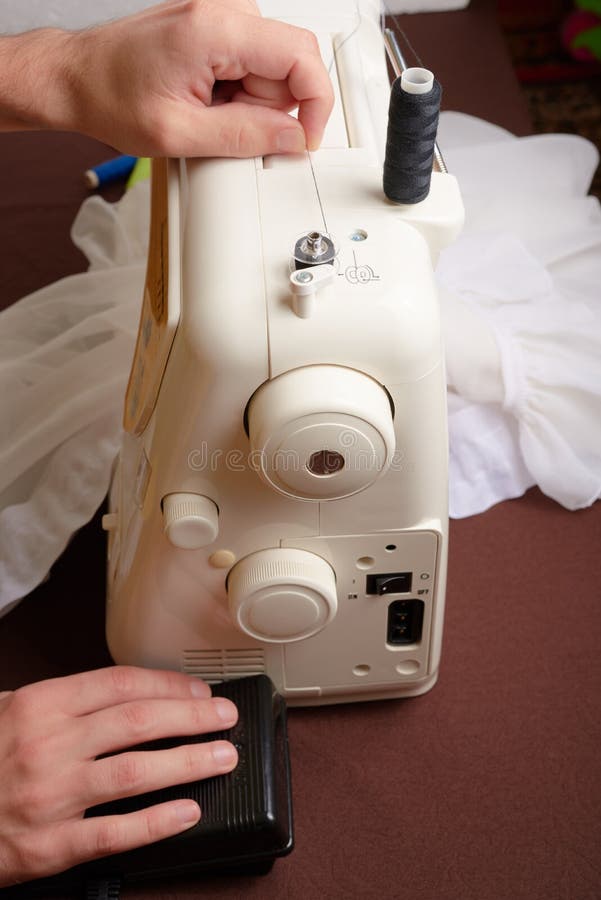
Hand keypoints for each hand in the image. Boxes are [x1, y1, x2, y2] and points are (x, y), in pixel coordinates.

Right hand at [0, 666, 237, 886]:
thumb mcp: (11, 710)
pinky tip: (186, 812)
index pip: (122, 684)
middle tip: (224, 718)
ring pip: (135, 773)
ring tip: (222, 757)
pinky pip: (113, 832)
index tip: (199, 689)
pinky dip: (155, 823)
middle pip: (138, 722)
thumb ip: (64, 702)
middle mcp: (48, 745)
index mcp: (40, 705)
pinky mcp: (47, 846)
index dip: (169, 685)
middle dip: (192, 716)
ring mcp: (50, 796)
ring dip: (187, 762)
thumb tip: (131, 695)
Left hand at [1, 0, 333, 157]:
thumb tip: (293, 138)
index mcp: (216, 29)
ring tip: (206, 111)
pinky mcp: (216, 25)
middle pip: (290, 65)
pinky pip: (253, 63)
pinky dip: (238, 91)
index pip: (301, 56)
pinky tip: (206, 99)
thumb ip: (244, 136)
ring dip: (250, 102)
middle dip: (270, 108)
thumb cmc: (111, 97)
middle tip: (224, 124)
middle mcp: (223, 10)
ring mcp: (220, 14)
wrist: (77, 78)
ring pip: (273, 68)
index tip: (305, 137)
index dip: (315, 104)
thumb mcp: (180, 134)